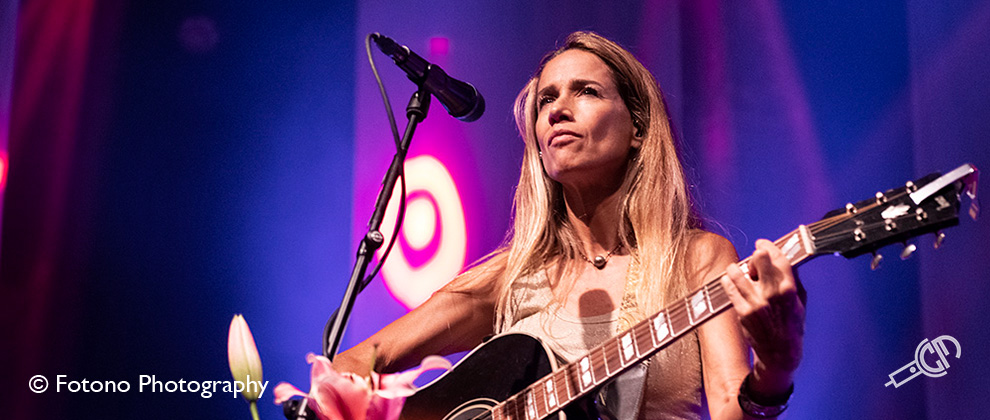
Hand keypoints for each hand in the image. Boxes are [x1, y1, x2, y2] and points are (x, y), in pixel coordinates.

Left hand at [721, 239, 806, 382]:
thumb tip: (786, 258)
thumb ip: (794, 279)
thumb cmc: (792, 327)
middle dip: (754, 256)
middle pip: (758, 258)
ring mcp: (755, 303)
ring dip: (737, 268)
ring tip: (739, 272)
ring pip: (738, 271)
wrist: (780, 353)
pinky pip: (729, 287)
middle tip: (753, 260)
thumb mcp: (801, 301)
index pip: (778, 258)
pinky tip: (731, 281)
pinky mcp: (742, 311)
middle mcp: (772, 294)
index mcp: (789, 289)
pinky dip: (728, 280)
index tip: (761, 242)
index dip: (768, 246)